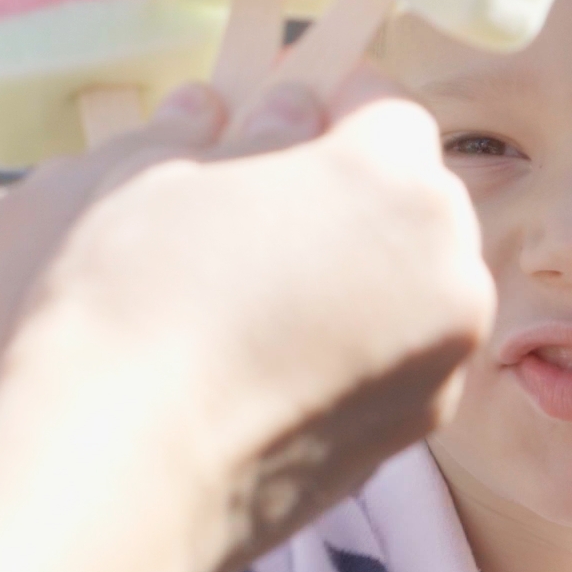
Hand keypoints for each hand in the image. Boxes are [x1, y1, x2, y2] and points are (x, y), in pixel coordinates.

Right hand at [0, 75, 490, 571]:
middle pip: (418, 200)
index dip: (333, 104)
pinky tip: (273, 355)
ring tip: (263, 285)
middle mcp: (449, 266)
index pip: (389, 109)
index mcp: (396, 182)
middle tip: (270, 202)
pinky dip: (359, 344)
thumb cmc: (129, 303)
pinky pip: (400, 359)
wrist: (121, 468)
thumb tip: (283, 103)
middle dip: (357, 191)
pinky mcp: (417, 431)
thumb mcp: (163, 178)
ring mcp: (443, 357)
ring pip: (417, 284)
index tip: (287, 111)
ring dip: (364, 271)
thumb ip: (241, 133)